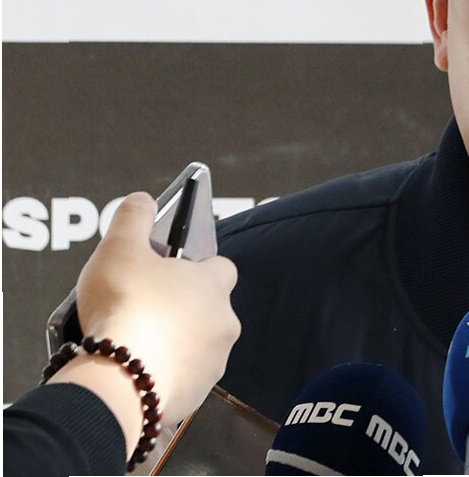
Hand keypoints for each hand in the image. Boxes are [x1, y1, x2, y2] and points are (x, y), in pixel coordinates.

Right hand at [65, 192, 239, 425]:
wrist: (121, 378)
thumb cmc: (124, 307)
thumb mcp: (120, 248)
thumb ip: (133, 218)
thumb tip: (143, 200)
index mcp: (214, 284)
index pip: (220, 267)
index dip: (196, 268)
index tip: (170, 272)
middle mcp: (225, 321)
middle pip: (209, 308)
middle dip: (183, 309)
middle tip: (145, 309)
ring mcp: (215, 360)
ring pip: (199, 345)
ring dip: (176, 342)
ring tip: (138, 341)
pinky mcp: (198, 392)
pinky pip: (184, 377)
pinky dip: (167, 373)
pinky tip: (140, 370)